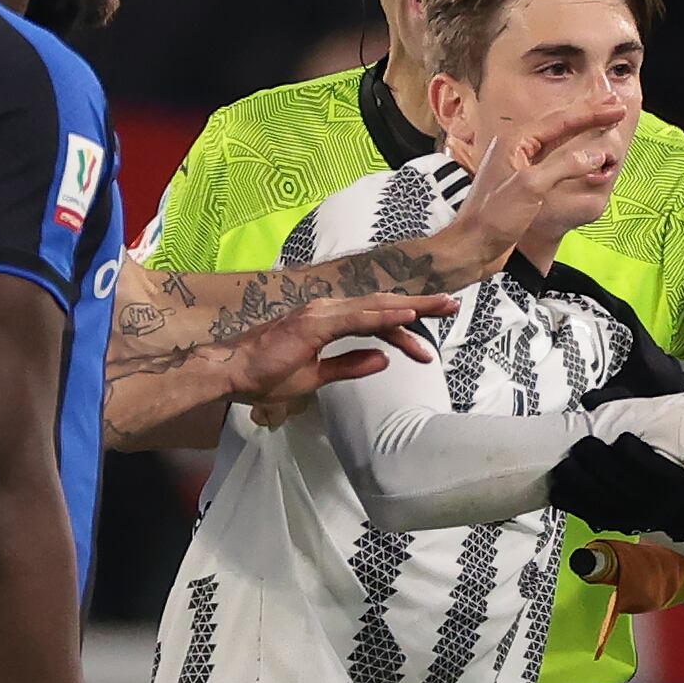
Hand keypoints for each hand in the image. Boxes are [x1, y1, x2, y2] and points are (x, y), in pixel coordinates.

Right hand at [226, 289, 450, 426]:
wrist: (231, 375)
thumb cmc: (265, 376)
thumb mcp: (317, 376)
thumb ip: (350, 366)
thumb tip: (382, 360)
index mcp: (327, 321)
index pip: (375, 319)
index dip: (405, 324)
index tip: (431, 334)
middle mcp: (326, 310)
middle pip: (381, 306)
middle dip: (420, 306)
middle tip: (452, 306)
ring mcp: (319, 314)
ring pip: (375, 307)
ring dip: (411, 306)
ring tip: (442, 307)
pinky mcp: (313, 323)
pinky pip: (356, 317)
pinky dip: (384, 315)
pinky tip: (408, 315)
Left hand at [452, 106, 628, 251]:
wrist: (473, 247)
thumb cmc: (494, 217)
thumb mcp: (530, 187)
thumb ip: (564, 166)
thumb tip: (595, 153)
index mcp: (515, 142)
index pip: (560, 121)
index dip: (591, 113)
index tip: (616, 108)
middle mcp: (516, 148)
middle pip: (559, 126)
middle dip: (588, 117)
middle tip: (615, 108)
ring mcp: (520, 165)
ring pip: (557, 143)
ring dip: (582, 135)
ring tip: (604, 126)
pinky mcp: (524, 184)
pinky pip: (554, 162)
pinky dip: (574, 157)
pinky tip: (585, 158)